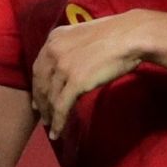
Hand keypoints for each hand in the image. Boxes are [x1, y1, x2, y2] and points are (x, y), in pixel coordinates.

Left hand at [31, 10, 149, 137]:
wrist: (129, 36)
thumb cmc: (114, 34)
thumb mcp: (82, 35)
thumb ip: (70, 48)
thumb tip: (68, 65)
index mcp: (54, 38)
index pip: (39, 67)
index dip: (37, 86)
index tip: (37, 99)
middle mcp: (53, 51)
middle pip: (40, 83)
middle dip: (40, 102)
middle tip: (42, 116)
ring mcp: (63, 67)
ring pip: (49, 98)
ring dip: (49, 115)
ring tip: (51, 126)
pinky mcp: (75, 82)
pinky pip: (61, 107)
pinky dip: (57, 122)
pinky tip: (57, 132)